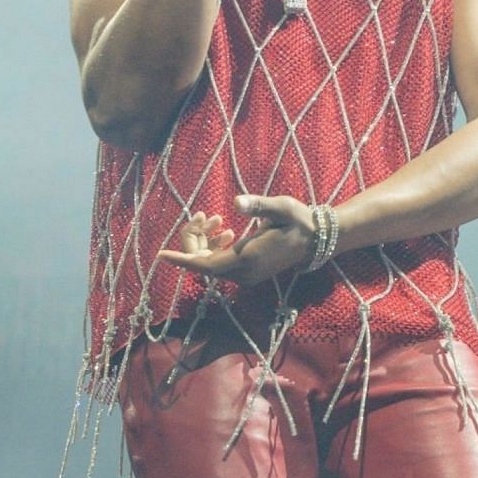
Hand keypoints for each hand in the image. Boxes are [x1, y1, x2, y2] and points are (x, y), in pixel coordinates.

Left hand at [155, 194, 316, 286]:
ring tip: (215, 217)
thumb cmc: (299, 220)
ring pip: (210, 264)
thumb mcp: (281, 208)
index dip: (182, 259)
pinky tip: (224, 229)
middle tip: (202, 214)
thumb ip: (258, 205)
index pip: (205, 265)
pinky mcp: (248, 273)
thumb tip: (236, 202)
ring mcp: (245, 276)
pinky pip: (220, 264)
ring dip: (205, 242)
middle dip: (195, 239)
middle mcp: (243, 273)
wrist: (317, 239)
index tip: (160, 255)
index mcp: (248, 259)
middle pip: (203, 264)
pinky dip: (215, 247)